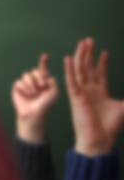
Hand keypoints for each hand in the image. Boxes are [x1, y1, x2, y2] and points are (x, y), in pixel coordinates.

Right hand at [11, 54, 58, 142]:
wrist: (34, 113)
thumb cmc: (45, 105)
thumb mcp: (54, 94)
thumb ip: (53, 83)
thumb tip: (47, 76)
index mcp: (44, 81)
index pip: (43, 69)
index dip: (43, 62)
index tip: (45, 56)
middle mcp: (35, 80)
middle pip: (34, 71)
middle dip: (38, 78)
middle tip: (41, 87)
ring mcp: (26, 83)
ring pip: (26, 75)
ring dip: (31, 85)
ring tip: (33, 94)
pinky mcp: (18, 86)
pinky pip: (19, 82)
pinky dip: (24, 89)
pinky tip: (27, 95)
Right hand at [65, 38, 123, 156]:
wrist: (100, 139)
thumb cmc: (110, 127)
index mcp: (100, 92)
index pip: (100, 73)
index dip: (102, 62)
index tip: (105, 52)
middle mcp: (89, 90)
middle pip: (88, 67)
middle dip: (89, 54)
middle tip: (89, 40)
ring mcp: (81, 92)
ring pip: (80, 70)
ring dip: (81, 56)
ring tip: (82, 43)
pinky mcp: (75, 96)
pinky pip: (71, 80)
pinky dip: (69, 70)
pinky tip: (68, 59)